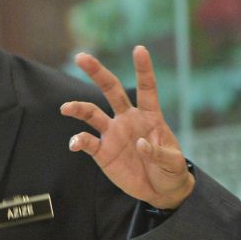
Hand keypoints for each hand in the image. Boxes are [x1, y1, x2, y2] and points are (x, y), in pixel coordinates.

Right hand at [60, 45, 193, 209]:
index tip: (139, 49)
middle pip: (111, 91)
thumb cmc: (171, 171)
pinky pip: (87, 142)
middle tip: (81, 57)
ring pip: (92, 114)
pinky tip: (76, 143)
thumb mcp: (174, 162)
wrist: (161, 190)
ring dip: (79, 108)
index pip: (146, 88)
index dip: (143, 69)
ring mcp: (114, 134)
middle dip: (97, 73)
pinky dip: (79, 141)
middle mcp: (129, 119)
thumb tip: (140, 144)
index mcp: (151, 116)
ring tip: (66, 108)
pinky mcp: (103, 152)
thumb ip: (159, 153)